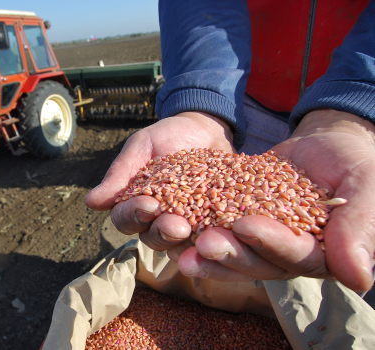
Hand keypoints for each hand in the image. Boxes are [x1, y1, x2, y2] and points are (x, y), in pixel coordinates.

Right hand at [84, 111, 233, 247]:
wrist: (205, 128)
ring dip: (184, 241)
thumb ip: (120, 173)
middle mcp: (156, 220)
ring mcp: (184, 224)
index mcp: (134, 203)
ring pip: (178, 245)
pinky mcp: (210, 224)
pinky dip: (211, 237)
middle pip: (151, 238)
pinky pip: (208, 237)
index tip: (148, 204)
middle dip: (162, 232)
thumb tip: (90, 202)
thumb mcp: (142, 146)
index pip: (125, 219)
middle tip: (177, 224)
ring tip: (196, 229)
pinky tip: (219, 230)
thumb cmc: (167, 135)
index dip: (134, 215)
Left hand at [178, 109, 374, 291]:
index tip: (247, 224)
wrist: (328, 144)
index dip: (271, 243)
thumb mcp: (364, 185)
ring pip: (232, 251)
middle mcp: (286, 254)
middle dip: (229, 253)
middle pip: (256, 262)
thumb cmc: (355, 162)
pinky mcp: (239, 220)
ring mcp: (260, 240)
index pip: (295, 256)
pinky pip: (216, 225)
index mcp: (321, 254)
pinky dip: (197, 224)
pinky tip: (174, 221)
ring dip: (206, 250)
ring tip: (180, 244)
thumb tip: (360, 279)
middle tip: (203, 243)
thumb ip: (359, 228)